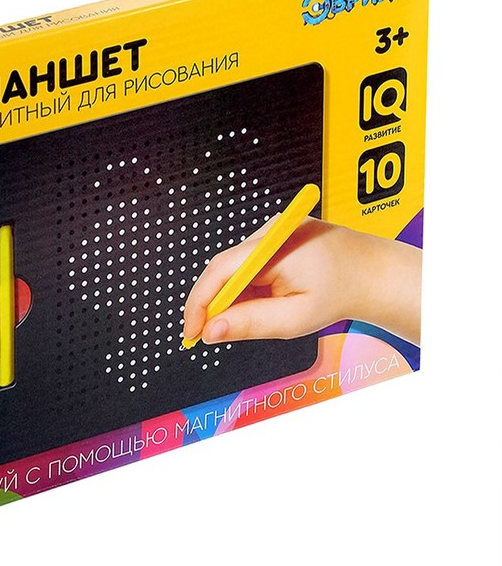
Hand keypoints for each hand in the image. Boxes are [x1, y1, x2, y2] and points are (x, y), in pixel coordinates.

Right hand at [182, 217, 421, 345]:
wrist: (375, 274)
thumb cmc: (343, 294)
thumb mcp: (295, 318)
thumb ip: (250, 324)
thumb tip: (211, 332)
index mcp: (275, 246)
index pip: (221, 270)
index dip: (199, 303)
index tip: (190, 332)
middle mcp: (271, 230)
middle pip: (224, 267)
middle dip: (213, 303)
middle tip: (209, 335)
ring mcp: (274, 230)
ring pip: (236, 266)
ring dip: (232, 295)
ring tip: (247, 319)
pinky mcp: (277, 236)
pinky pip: (250, 262)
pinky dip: (247, 286)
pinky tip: (262, 302)